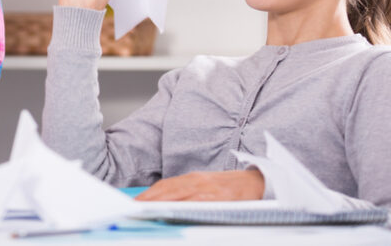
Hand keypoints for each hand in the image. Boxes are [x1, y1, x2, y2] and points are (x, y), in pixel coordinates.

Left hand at [136, 170, 264, 201]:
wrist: (258, 182)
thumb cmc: (229, 188)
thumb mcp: (206, 187)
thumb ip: (188, 194)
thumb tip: (166, 204)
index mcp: (192, 179)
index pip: (164, 186)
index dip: (147, 194)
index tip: (134, 203)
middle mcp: (197, 181)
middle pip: (167, 190)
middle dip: (148, 200)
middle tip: (132, 209)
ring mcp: (207, 189)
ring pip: (178, 195)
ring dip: (160, 203)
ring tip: (145, 211)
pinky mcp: (219, 197)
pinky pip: (197, 202)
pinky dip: (182, 206)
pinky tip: (172, 211)